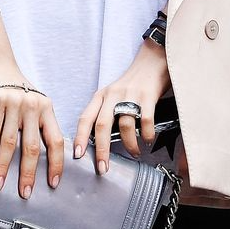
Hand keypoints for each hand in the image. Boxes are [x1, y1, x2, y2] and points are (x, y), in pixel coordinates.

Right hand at [0, 54, 63, 198]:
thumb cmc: (12, 83)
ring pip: (10, 142)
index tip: (53, 183)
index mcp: (46, 108)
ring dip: (4, 167)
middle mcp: (33, 105)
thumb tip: (41, 155)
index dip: (56, 164)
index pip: (56, 140)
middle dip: (28, 173)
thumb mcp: (32, 101)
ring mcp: (14, 103)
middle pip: (32, 146)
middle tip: (25, 193)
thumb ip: (36, 123)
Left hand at [73, 38, 169, 173]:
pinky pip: (146, 121)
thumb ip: (106, 112)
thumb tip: (99, 141)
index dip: (79, 138)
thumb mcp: (113, 94)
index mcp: (101, 96)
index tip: (77, 156)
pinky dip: (146, 134)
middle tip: (103, 168)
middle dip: (101, 150)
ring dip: (129, 144)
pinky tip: (147, 140)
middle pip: (102, 125)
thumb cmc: (133, 82)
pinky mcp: (148, 96)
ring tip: (134, 152)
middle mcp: (112, 95)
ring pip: (125, 125)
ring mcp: (130, 95)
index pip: (85, 118)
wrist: (153, 61)